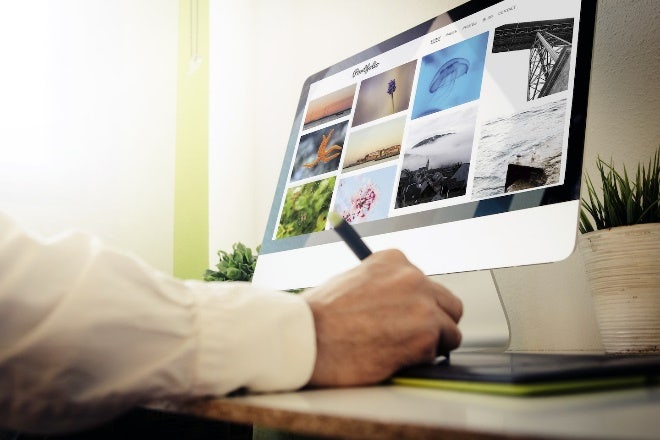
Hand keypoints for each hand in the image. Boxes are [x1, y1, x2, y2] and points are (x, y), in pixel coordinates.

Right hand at [302, 249, 461, 386]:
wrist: (306, 338)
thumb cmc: (319, 316)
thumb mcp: (354, 282)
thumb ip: (384, 288)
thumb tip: (402, 307)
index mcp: (394, 260)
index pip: (425, 284)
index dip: (416, 306)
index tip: (405, 319)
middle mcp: (413, 277)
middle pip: (448, 305)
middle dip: (434, 323)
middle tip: (412, 339)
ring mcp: (423, 305)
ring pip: (450, 331)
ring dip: (430, 344)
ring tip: (398, 351)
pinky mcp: (425, 336)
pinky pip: (437, 353)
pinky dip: (420, 361)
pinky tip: (392, 359)